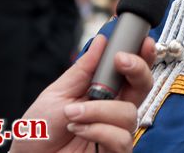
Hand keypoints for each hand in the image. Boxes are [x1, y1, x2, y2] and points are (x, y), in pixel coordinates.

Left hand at [10, 35, 155, 152]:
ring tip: (73, 115)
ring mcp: (116, 131)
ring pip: (129, 112)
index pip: (131, 71)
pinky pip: (121, 138)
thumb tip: (102, 41)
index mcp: (104, 91)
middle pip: (144, 86)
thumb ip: (83, 69)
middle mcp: (114, 110)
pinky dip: (98, 130)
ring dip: (99, 110)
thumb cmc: (40, 129)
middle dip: (137, 69)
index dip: (143, 55)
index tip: (141, 41)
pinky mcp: (115, 152)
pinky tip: (80, 130)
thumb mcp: (58, 92)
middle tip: (120, 61)